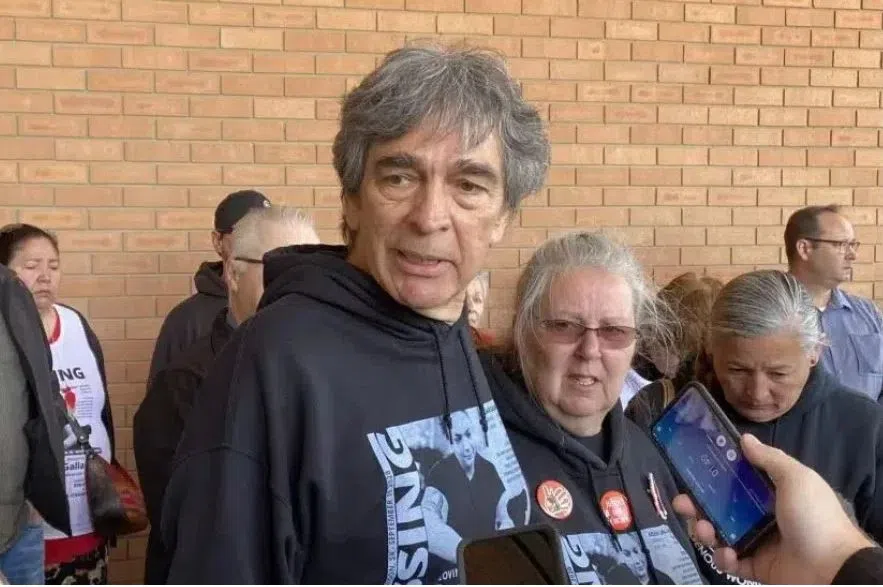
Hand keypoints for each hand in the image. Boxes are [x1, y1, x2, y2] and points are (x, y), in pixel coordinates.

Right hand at [673, 433, 874, 584]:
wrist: (833, 567)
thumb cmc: (813, 516)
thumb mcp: (796, 479)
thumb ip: (770, 459)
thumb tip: (744, 438)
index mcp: (771, 493)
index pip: (736, 480)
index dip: (714, 475)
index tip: (693, 468)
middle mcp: (761, 515)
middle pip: (720, 507)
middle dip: (697, 504)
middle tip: (682, 502)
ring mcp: (757, 542)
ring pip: (720, 533)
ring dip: (705, 530)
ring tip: (704, 530)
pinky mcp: (755, 567)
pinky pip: (731, 560)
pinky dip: (723, 557)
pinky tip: (727, 553)